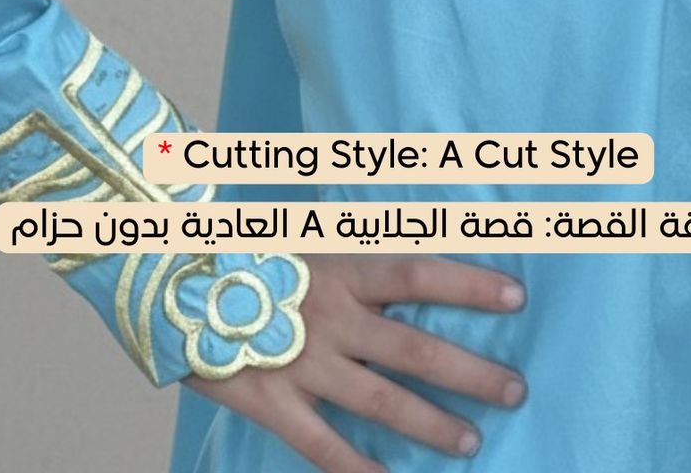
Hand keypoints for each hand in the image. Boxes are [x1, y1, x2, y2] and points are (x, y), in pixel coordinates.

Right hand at [181, 252, 528, 469]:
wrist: (173, 281)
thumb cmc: (253, 257)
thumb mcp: (311, 240)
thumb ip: (360, 253)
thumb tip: (418, 255)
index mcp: (342, 267)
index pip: (420, 270)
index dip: (469, 282)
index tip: (517, 295)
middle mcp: (330, 315)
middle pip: (414, 345)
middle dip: (470, 371)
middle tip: (515, 389)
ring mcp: (302, 362)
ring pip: (380, 400)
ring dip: (430, 424)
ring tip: (471, 443)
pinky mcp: (272, 402)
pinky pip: (323, 446)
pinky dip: (358, 472)